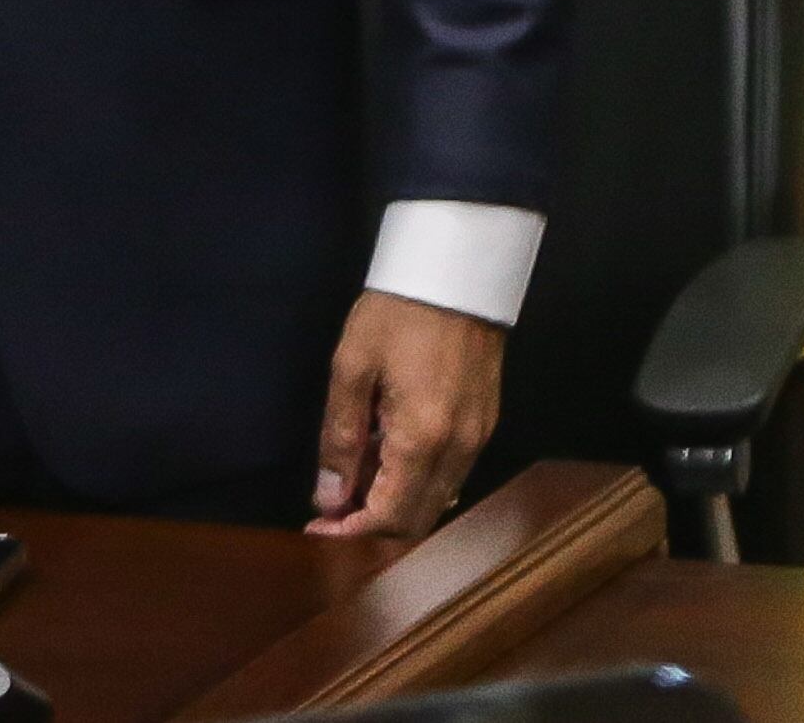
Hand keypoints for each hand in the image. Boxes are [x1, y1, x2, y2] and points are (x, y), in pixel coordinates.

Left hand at [308, 289, 504, 538]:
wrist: (454, 272)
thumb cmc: (395, 314)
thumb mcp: (351, 369)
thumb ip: (340, 438)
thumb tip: (329, 497)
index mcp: (422, 440)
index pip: (389, 515)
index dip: (350, 531)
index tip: (317, 527)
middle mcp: (459, 450)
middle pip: (417, 519)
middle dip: (371, 525)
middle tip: (331, 508)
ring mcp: (478, 438)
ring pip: (438, 500)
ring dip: (396, 505)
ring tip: (355, 483)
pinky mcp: (486, 423)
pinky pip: (453, 475)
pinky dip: (419, 483)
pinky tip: (389, 461)